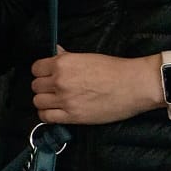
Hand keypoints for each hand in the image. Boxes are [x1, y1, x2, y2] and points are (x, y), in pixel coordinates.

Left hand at [29, 50, 164, 125]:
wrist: (135, 85)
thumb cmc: (116, 70)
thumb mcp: (87, 57)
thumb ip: (67, 57)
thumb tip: (56, 52)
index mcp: (63, 63)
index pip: (36, 69)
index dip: (41, 73)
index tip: (48, 76)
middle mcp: (60, 81)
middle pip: (36, 86)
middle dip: (44, 87)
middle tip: (54, 89)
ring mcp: (65, 99)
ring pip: (37, 102)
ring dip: (44, 101)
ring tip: (55, 101)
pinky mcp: (72, 116)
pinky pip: (46, 117)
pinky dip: (47, 115)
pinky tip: (55, 112)